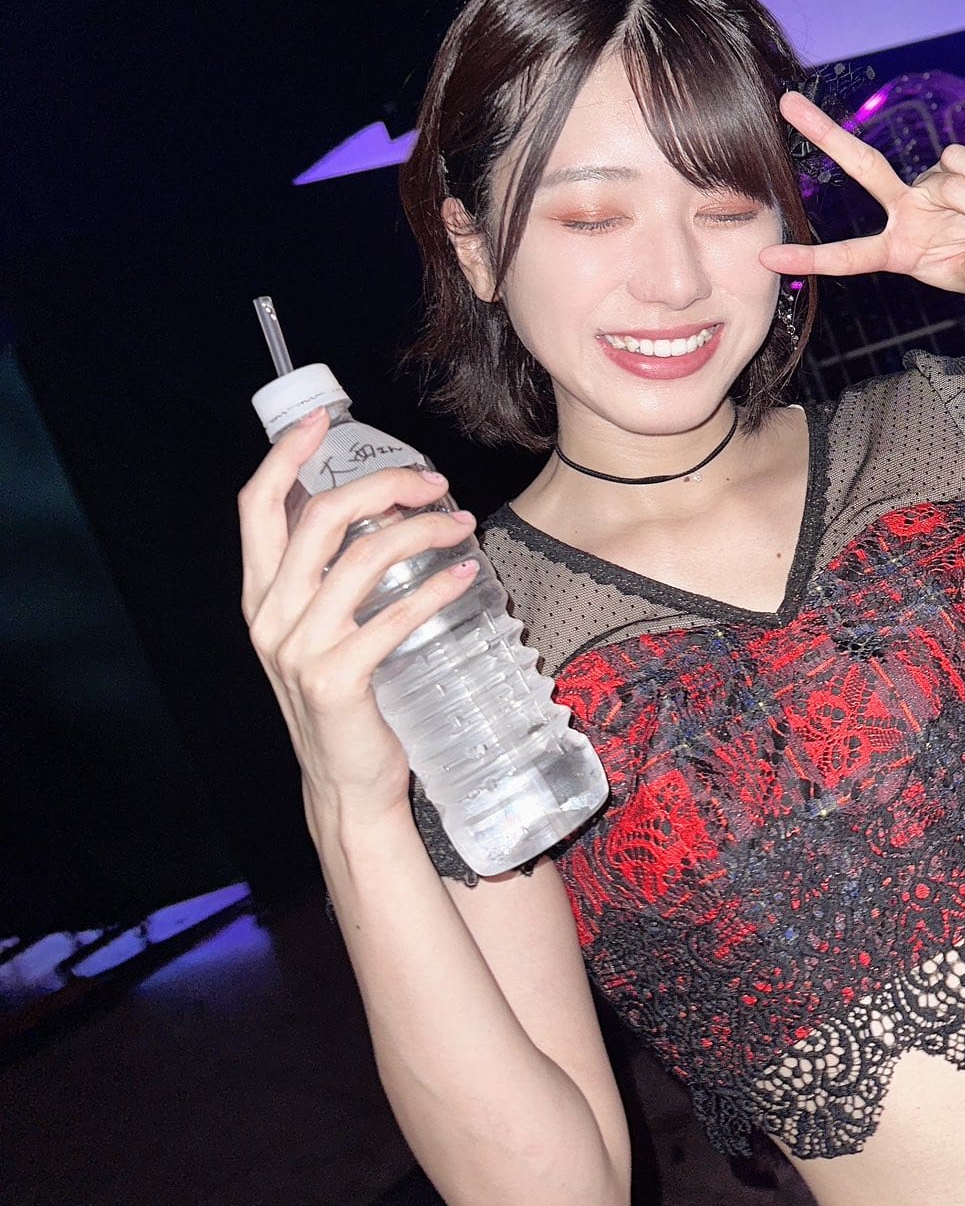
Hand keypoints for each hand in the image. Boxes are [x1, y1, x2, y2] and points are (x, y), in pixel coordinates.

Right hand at [238, 414, 485, 817]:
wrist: (345, 785)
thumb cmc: (346, 698)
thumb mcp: (319, 630)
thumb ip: (330, 577)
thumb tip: (380, 511)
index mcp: (260, 595)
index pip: (258, 507)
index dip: (287, 456)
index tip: (323, 420)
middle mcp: (270, 616)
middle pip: (320, 518)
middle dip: (384, 485)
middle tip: (433, 483)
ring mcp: (299, 649)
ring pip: (364, 559)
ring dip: (422, 531)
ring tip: (461, 525)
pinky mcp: (336, 679)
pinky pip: (393, 616)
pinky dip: (434, 587)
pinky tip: (465, 574)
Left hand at [760, 90, 964, 302]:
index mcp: (896, 250)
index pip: (847, 256)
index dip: (809, 258)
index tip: (767, 258)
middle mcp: (904, 210)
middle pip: (861, 164)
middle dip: (824, 133)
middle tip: (786, 103)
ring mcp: (929, 185)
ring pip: (950, 184)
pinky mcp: (958, 167)